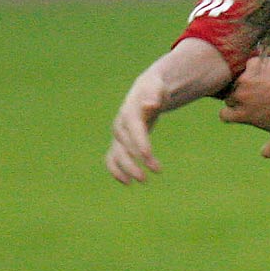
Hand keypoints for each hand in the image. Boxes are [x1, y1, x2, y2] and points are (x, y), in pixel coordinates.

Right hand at [106, 69, 166, 183]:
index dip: (139, 142)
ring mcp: (118, 135)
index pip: (134, 129)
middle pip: (126, 145)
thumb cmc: (154, 90)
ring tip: (143, 181)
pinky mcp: (120, 143)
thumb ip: (154, 95)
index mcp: (130, 112)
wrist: (145, 91)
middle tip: (157, 170)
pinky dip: (116, 171)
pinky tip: (127, 182)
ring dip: (127, 169)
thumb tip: (150, 104)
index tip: (148, 155)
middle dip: (138, 159)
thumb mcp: (157, 88)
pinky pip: (112, 159)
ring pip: (117, 155)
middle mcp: (120, 125)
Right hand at [219, 55, 269, 158]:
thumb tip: (264, 155)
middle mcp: (239, 96)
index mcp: (242, 114)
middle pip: (230, 97)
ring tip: (267, 87)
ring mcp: (245, 79)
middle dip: (240, 98)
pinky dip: (258, 70)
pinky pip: (250, 67)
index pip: (224, 115)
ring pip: (239, 81)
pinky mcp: (253, 64)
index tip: (244, 112)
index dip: (233, 114)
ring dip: (247, 84)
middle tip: (259, 99)